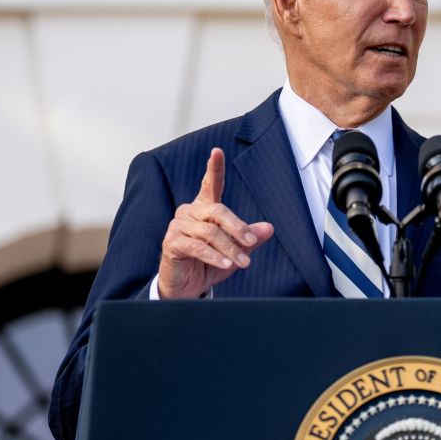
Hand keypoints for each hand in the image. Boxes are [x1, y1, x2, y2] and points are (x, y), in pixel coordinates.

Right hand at [158, 148, 273, 298]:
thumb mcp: (235, 251)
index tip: (217, 151)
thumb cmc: (209, 265)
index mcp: (204, 209)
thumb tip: (268, 228)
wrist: (188, 288)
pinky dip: (214, 256)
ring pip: (209, 231)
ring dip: (230, 248)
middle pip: (217, 210)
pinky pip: (196, 246)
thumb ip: (249, 238)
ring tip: (244, 263)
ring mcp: (178, 226)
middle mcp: (189, 212)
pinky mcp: (171, 243)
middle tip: (252, 242)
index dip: (214, 169)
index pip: (209, 185)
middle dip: (238, 227)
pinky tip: (225, 265)